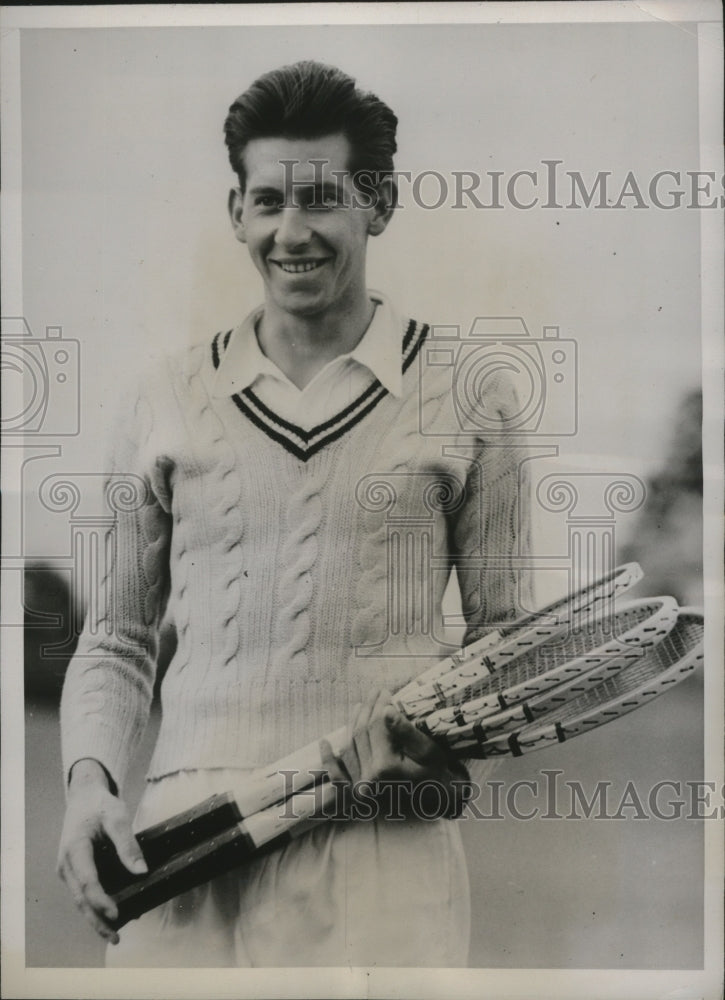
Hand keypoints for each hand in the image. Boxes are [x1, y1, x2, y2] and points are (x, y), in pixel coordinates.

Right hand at [56, 759, 146, 943]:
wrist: (84, 797)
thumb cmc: (101, 806)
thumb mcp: (117, 817)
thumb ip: (128, 844)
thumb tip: (142, 872)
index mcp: (74, 849)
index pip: (87, 882)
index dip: (102, 900)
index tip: (117, 914)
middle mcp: (66, 864)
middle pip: (80, 899)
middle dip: (97, 920)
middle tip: (116, 938)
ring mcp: (68, 870)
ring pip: (80, 900)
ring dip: (96, 918)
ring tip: (116, 934)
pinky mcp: (74, 872)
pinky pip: (84, 893)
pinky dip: (97, 906)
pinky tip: (115, 916)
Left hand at [341, 690, 470, 818]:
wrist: (439, 802)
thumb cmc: (436, 774)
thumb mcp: (428, 750)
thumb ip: (405, 731)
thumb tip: (385, 710)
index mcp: (385, 768)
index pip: (376, 726)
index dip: (379, 705)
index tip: (385, 691)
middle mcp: (367, 781)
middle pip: (360, 735)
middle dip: (366, 710)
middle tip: (374, 693)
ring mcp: (359, 790)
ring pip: (349, 748)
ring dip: (351, 725)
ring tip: (358, 706)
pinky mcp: (357, 797)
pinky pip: (338, 777)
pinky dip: (330, 761)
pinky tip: (324, 744)